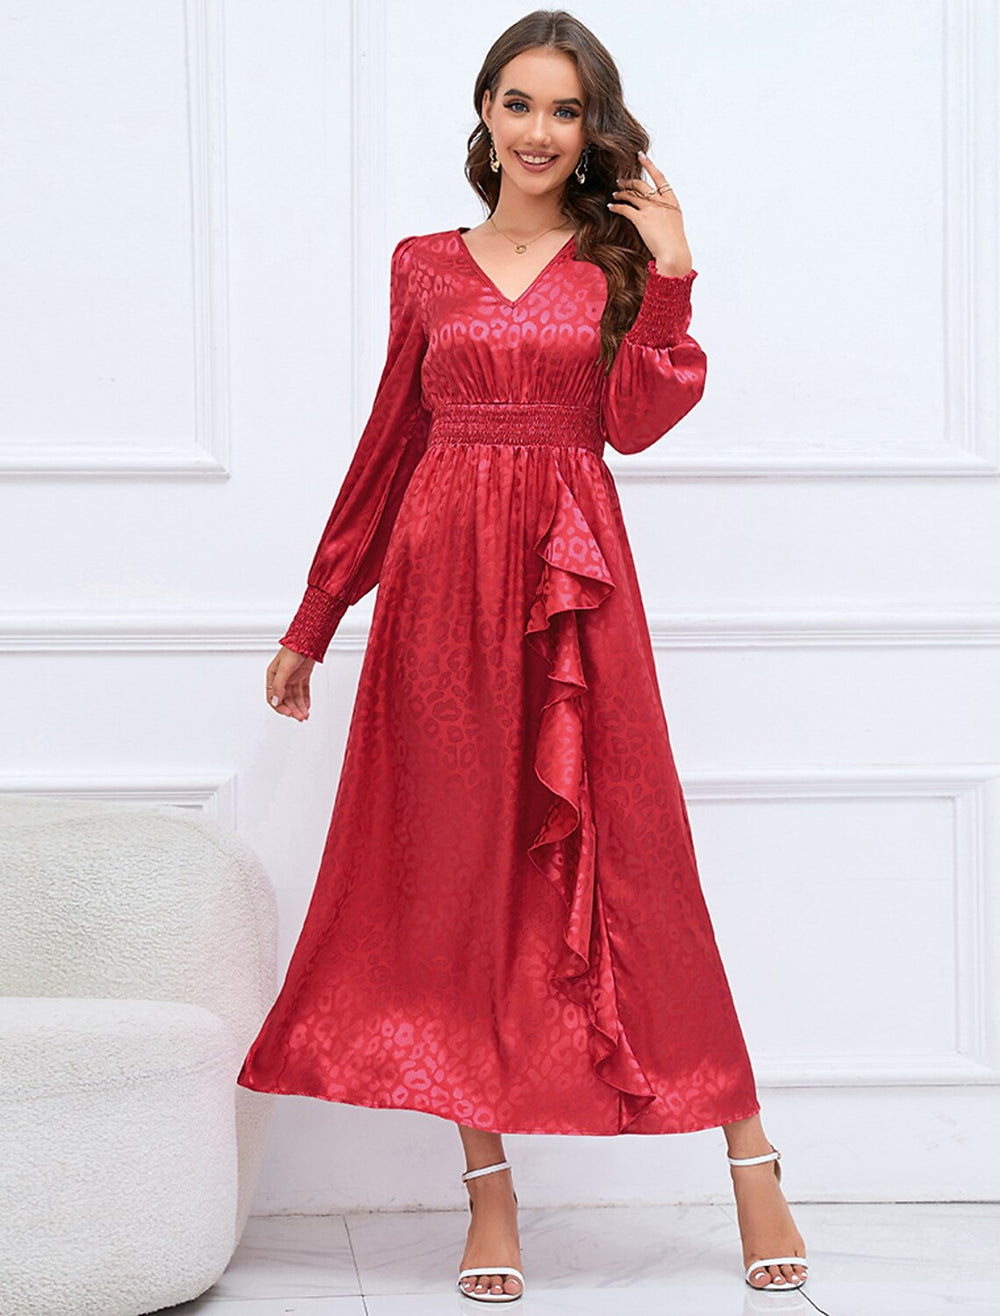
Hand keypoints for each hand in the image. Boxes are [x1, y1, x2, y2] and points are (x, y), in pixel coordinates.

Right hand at [266, 646, 314, 720]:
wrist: (307, 640)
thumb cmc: (292, 650)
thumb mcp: (283, 669)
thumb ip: (279, 686)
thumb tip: (276, 701)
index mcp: (273, 676)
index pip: (273, 697)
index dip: (280, 707)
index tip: (288, 713)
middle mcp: (282, 678)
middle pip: (286, 699)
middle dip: (293, 709)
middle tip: (300, 717)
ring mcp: (293, 677)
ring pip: (295, 697)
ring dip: (300, 707)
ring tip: (305, 715)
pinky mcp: (303, 676)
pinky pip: (303, 691)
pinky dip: (306, 699)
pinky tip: (307, 706)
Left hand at [607, 150, 691, 274]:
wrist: (674, 253)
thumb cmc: (674, 242)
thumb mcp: (674, 222)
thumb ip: (665, 212)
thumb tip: (656, 210)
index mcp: (672, 200)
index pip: (660, 177)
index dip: (649, 165)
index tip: (641, 156)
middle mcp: (661, 201)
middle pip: (642, 184)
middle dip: (629, 181)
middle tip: (620, 181)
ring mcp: (651, 209)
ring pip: (632, 194)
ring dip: (621, 192)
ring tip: (615, 193)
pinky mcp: (641, 219)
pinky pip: (625, 208)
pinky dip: (616, 206)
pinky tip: (611, 206)